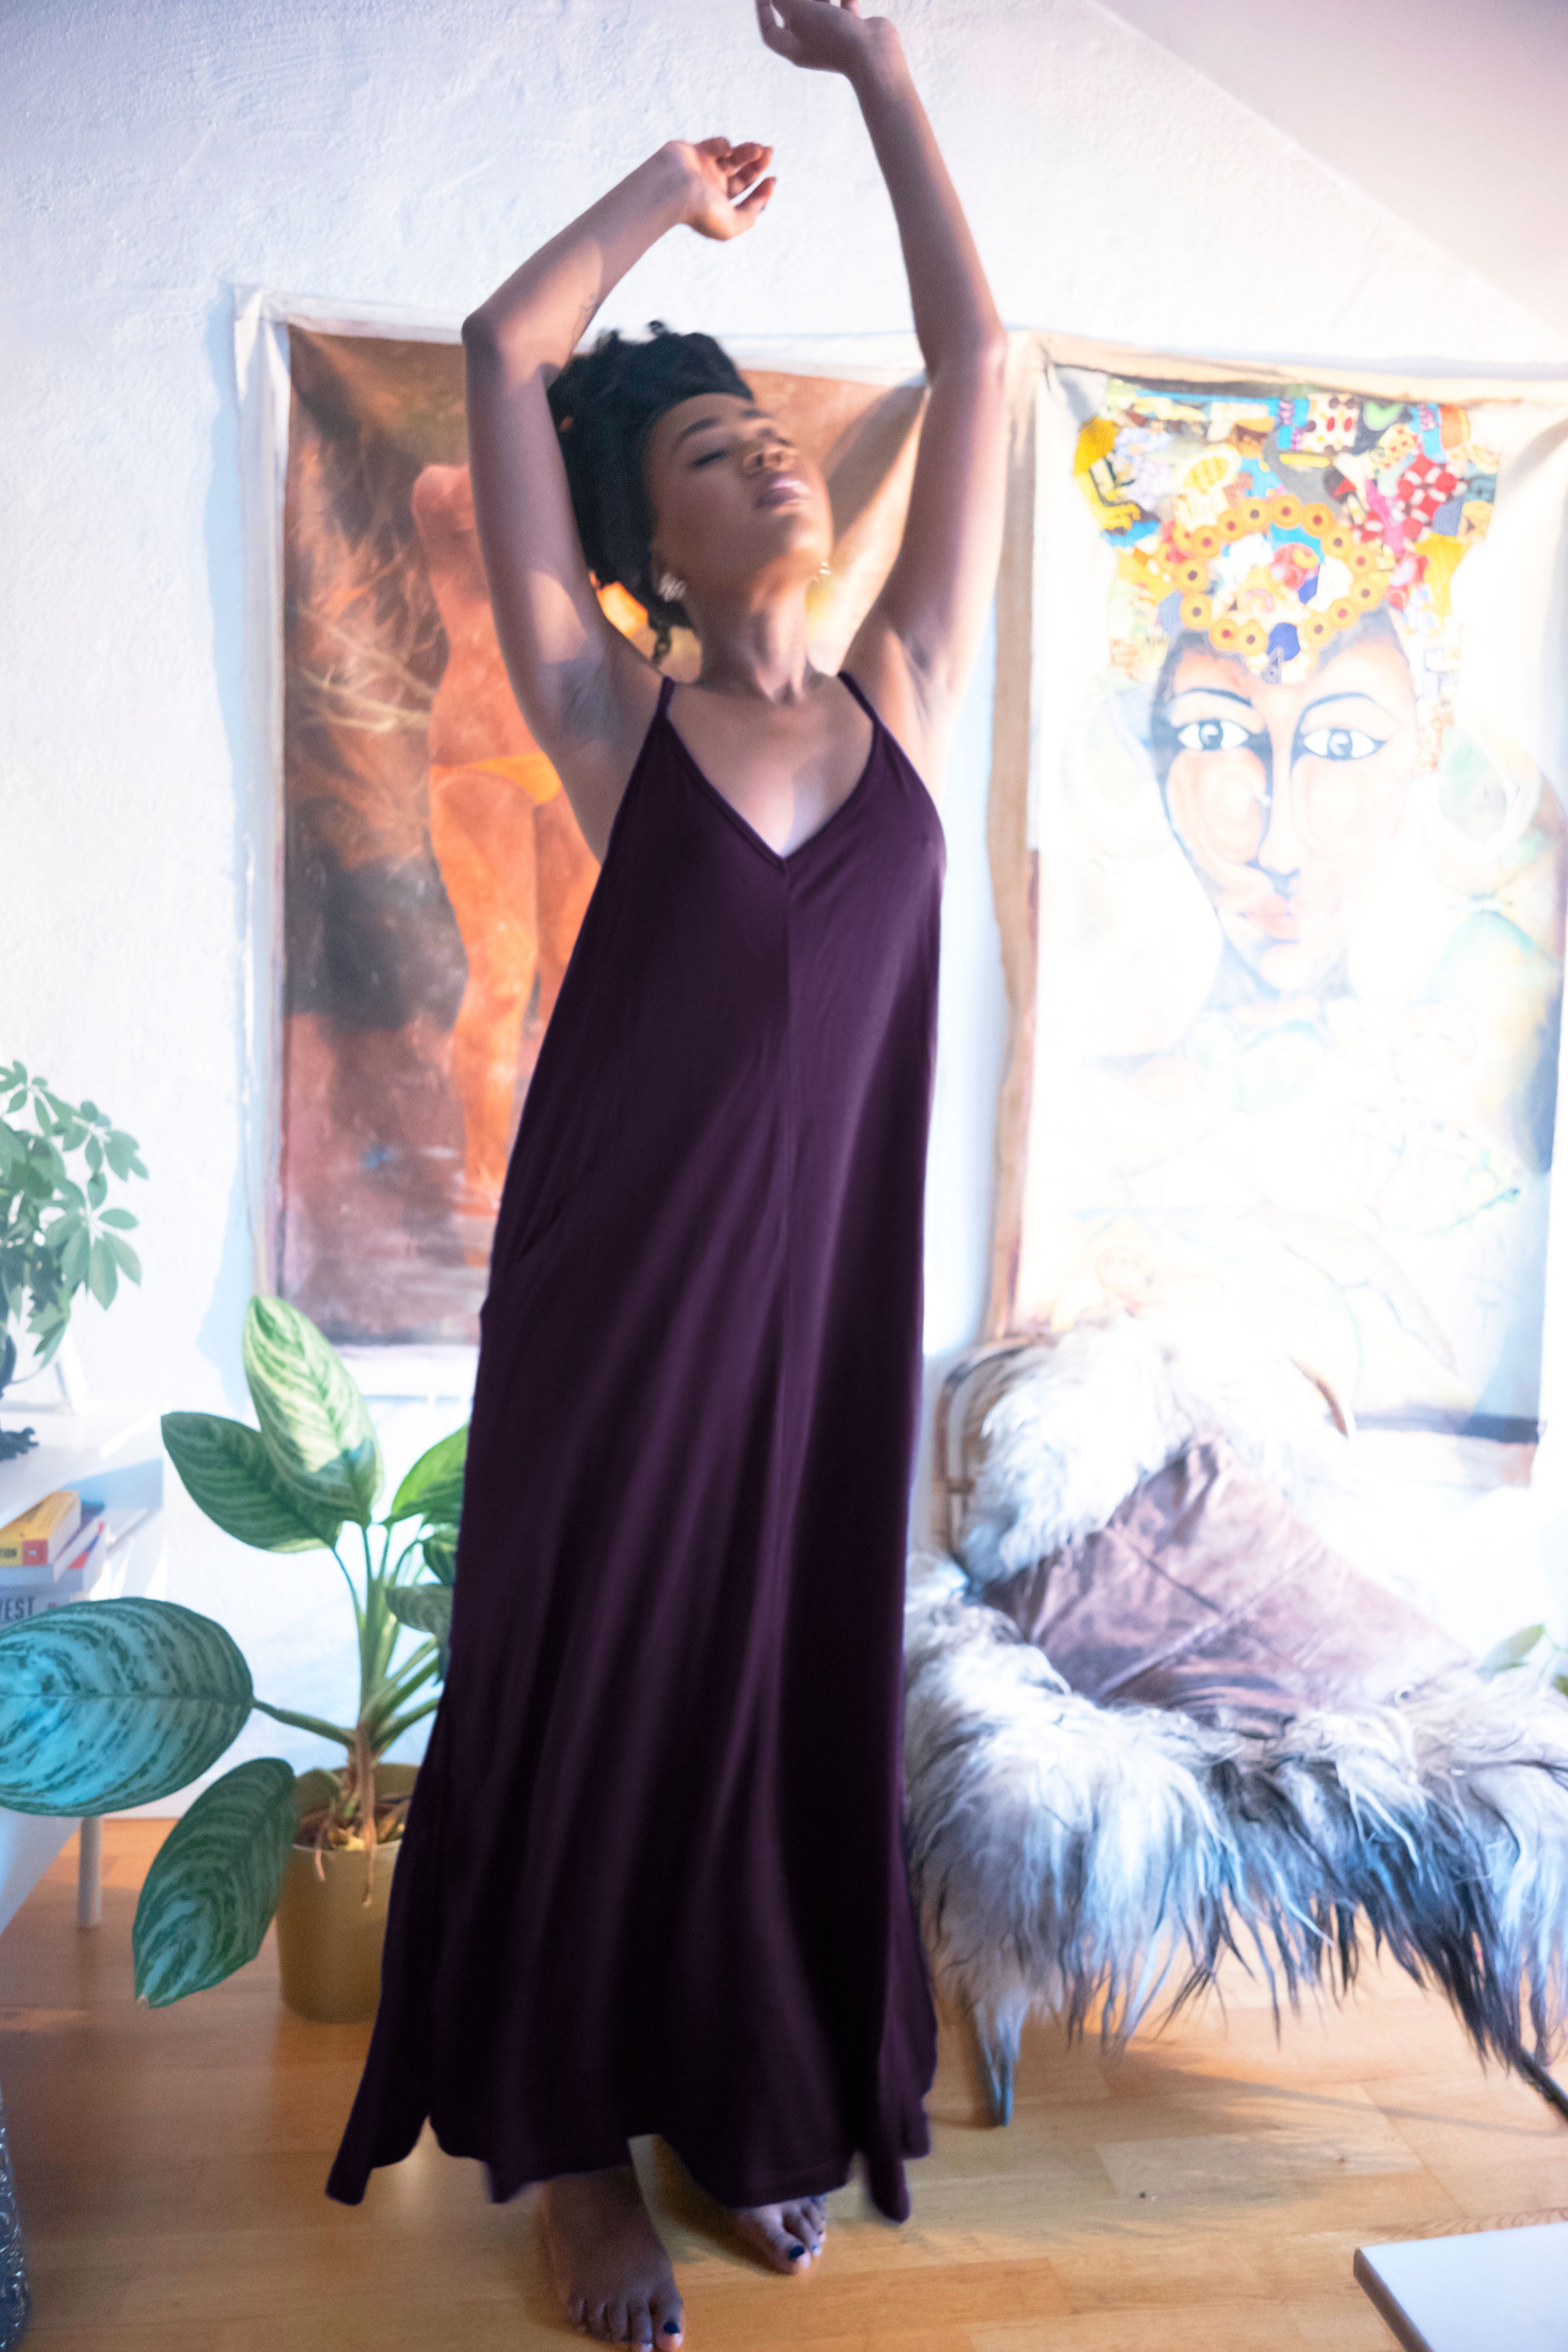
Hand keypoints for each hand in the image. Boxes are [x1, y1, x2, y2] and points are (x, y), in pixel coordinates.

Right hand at [669, 137, 775, 240]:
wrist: (671, 189)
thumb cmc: (700, 211)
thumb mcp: (732, 224)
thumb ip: (750, 214)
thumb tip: (763, 196)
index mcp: (719, 204)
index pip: (746, 193)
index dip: (762, 188)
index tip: (773, 179)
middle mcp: (712, 186)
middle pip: (743, 173)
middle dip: (759, 164)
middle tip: (770, 153)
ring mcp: (703, 167)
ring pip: (733, 156)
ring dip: (749, 151)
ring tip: (759, 150)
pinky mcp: (694, 151)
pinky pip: (717, 145)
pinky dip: (725, 145)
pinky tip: (726, 150)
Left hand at [755, 0, 896, 76]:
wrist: (873, 54)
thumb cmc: (832, 36)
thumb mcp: (798, 12)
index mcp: (794, 48)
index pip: (770, 31)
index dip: (762, 10)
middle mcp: (811, 44)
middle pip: (795, 15)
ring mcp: (833, 37)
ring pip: (820, 8)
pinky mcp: (852, 29)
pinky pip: (844, 7)